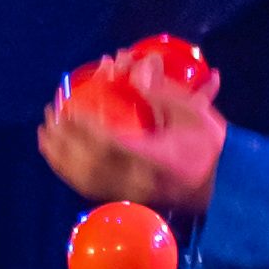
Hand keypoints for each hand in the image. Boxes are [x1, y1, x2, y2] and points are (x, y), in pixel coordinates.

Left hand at [36, 82, 225, 216]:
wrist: (223, 186)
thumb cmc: (210, 146)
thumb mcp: (193, 112)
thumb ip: (161, 92)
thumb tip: (134, 68)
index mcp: (156, 159)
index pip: (111, 144)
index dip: (84, 127)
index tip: (67, 109)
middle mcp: (140, 181)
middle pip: (90, 165)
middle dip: (64, 141)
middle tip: (50, 116)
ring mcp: (132, 194)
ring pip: (86, 180)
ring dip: (61, 158)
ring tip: (45, 137)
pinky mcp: (129, 200)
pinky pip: (92, 188)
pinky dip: (72, 173)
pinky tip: (60, 159)